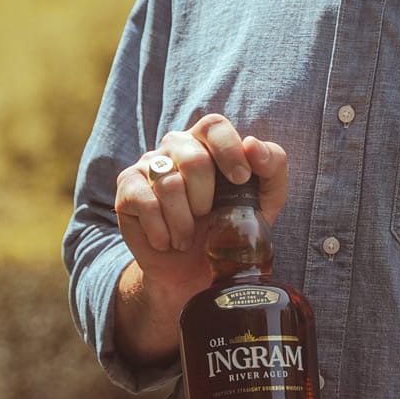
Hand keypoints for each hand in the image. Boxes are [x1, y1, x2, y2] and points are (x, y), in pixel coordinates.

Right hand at [113, 113, 288, 332]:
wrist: (193, 273)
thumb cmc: (229, 228)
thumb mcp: (265, 201)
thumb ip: (272, 167)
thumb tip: (253, 145)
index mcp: (208, 142)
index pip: (214, 125)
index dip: (228, 150)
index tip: (240, 181)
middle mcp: (176, 146)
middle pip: (193, 156)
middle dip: (206, 196)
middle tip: (207, 217)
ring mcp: (148, 165)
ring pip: (169, 183)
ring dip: (184, 222)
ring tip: (186, 239)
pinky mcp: (127, 189)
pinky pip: (145, 202)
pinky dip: (162, 230)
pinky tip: (167, 241)